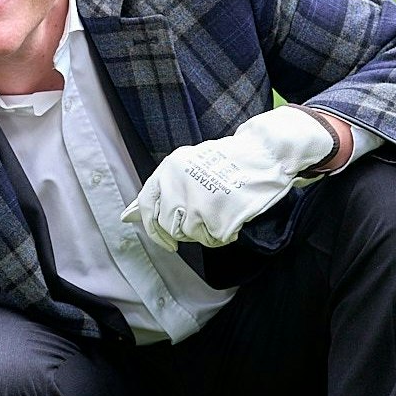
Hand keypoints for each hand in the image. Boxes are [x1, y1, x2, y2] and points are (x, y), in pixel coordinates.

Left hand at [124, 106, 338, 249]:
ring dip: (207, 232)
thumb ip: (163, 189)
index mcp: (169, 169)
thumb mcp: (188, 165)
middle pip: (170, 226)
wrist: (265, 153)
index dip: (153, 228)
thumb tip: (129, 215)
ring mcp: (197, 202)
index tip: (166, 241)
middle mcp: (178, 185)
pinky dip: (225, 234)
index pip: (146, 206)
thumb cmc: (230, 161)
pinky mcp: (217, 216)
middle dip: (187, 230)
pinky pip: (214, 238)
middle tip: (207, 217)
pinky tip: (234, 217)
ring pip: (192, 235)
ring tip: (222, 213)